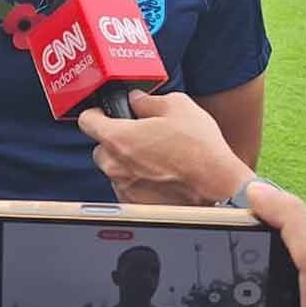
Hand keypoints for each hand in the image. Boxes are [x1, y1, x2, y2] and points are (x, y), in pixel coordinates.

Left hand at [78, 90, 248, 204]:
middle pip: (100, 148)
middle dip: (115, 142)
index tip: (105, 114)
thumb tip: (137, 100)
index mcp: (118, 138)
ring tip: (157, 159)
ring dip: (127, 163)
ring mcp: (124, 188)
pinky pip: (128, 188)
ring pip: (115, 170)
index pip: (86, 121)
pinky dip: (139, 182)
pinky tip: (161, 177)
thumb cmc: (200, 149)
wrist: (219, 188)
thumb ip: (148, 100)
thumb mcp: (178, 106)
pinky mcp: (136, 206)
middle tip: (140, 137)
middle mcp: (115, 166)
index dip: (96, 113)